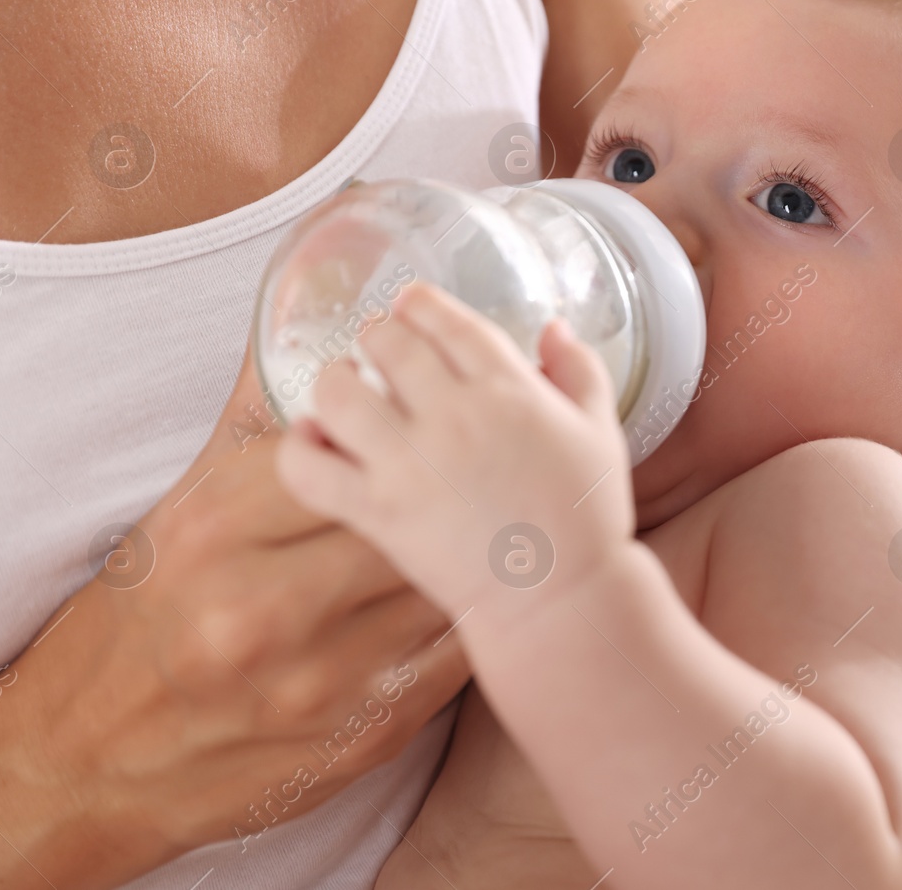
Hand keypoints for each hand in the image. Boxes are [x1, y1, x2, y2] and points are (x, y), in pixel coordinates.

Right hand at [0, 345, 470, 889]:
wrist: (89, 765)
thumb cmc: (139, 620)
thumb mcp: (178, 512)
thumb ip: (251, 426)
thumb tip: (300, 327)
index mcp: (217, 530)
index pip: (348, 451)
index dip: (401, 430)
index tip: (432, 415)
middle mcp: (266, 606)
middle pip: (408, 519)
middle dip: (451, 490)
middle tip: (483, 465)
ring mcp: (321, 680)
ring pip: (444, 586)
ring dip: (476, 553)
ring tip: (498, 520)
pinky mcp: (364, 736)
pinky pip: (455, 659)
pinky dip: (475, 619)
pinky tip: (485, 593)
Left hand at [276, 282, 632, 622]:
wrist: (560, 598)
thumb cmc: (584, 518)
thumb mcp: (601, 430)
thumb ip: (578, 369)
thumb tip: (551, 327)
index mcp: (508, 389)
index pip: (445, 320)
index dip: (419, 304)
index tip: (409, 306)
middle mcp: (453, 415)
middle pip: (387, 344)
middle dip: (377, 336)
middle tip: (376, 349)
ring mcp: (409, 463)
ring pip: (338, 393)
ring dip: (335, 380)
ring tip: (343, 388)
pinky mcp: (377, 511)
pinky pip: (309, 468)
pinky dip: (300, 448)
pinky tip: (316, 442)